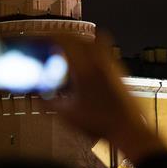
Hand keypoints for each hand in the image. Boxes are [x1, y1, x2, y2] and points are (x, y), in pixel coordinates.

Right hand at [52, 34, 166, 163]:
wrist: (130, 130)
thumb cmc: (101, 123)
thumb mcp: (67, 114)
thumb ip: (48, 102)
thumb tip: (37, 95)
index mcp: (84, 68)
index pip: (64, 40)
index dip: (49, 36)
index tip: (42, 39)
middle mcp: (100, 61)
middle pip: (79, 37)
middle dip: (63, 39)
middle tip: (53, 46)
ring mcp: (112, 65)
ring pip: (95, 41)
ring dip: (80, 43)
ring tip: (70, 55)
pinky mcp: (120, 72)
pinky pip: (104, 52)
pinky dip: (92, 53)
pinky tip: (86, 70)